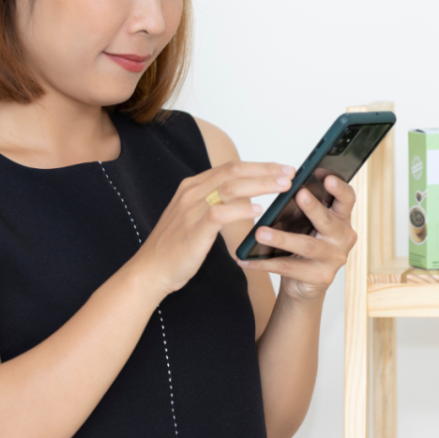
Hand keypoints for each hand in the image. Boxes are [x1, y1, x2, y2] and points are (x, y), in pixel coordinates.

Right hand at [129, 161, 293, 297]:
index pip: (230, 167)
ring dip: (260, 185)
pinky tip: (258, 210)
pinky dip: (240, 209)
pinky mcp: (193, 229)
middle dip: (264, 170)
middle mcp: (191, 192)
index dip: (258, 166)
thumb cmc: (176, 247)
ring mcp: (191, 209)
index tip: (281, 169)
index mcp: (192, 186)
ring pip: (230, 187)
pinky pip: (220, 213)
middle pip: (233, 171)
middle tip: (289, 173)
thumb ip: (216, 203)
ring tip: (282, 187)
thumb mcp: (195, 216)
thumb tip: (246, 196)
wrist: (149, 271)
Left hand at [238, 173, 357, 302]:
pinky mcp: (320, 277)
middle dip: (314, 207)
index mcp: (342, 219)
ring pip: (306, 246)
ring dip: (281, 238)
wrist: (304, 283)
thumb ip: (300, 206)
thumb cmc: (304, 245)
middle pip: (329, 220)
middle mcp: (343, 237)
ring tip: (260, 232)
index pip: (347, 199)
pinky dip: (265, 263)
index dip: (337, 186)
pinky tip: (246, 259)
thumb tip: (282, 186)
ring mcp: (333, 259)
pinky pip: (289, 267)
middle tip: (299, 194)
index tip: (321, 173)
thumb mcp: (304, 222)